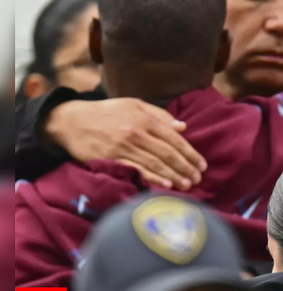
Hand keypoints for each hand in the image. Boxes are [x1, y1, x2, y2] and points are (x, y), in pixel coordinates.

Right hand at [45, 99, 206, 189]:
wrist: (71, 120)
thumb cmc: (106, 112)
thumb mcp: (134, 105)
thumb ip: (160, 115)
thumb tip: (183, 127)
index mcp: (144, 119)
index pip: (174, 139)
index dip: (190, 153)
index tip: (202, 164)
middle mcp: (136, 133)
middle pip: (167, 153)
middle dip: (186, 167)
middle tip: (199, 178)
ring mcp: (123, 147)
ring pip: (154, 164)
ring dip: (173, 176)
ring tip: (188, 185)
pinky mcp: (111, 159)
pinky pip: (136, 171)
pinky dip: (152, 178)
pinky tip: (165, 185)